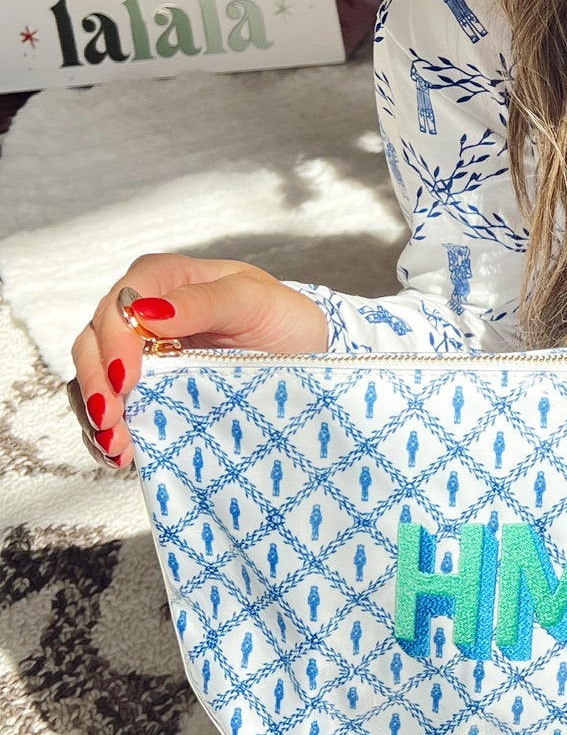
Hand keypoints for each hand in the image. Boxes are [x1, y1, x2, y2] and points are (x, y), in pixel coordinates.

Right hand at [68, 255, 328, 469]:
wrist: (305, 356)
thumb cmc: (281, 318)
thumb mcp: (255, 302)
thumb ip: (203, 303)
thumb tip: (146, 313)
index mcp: (165, 281)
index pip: (120, 303)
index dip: (115, 340)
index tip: (125, 378)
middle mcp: (142, 316)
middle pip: (94, 341)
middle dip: (95, 382)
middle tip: (111, 419)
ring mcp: (140, 357)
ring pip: (93, 378)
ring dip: (97, 413)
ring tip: (116, 445)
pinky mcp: (145, 394)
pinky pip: (110, 410)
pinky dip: (108, 433)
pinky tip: (121, 453)